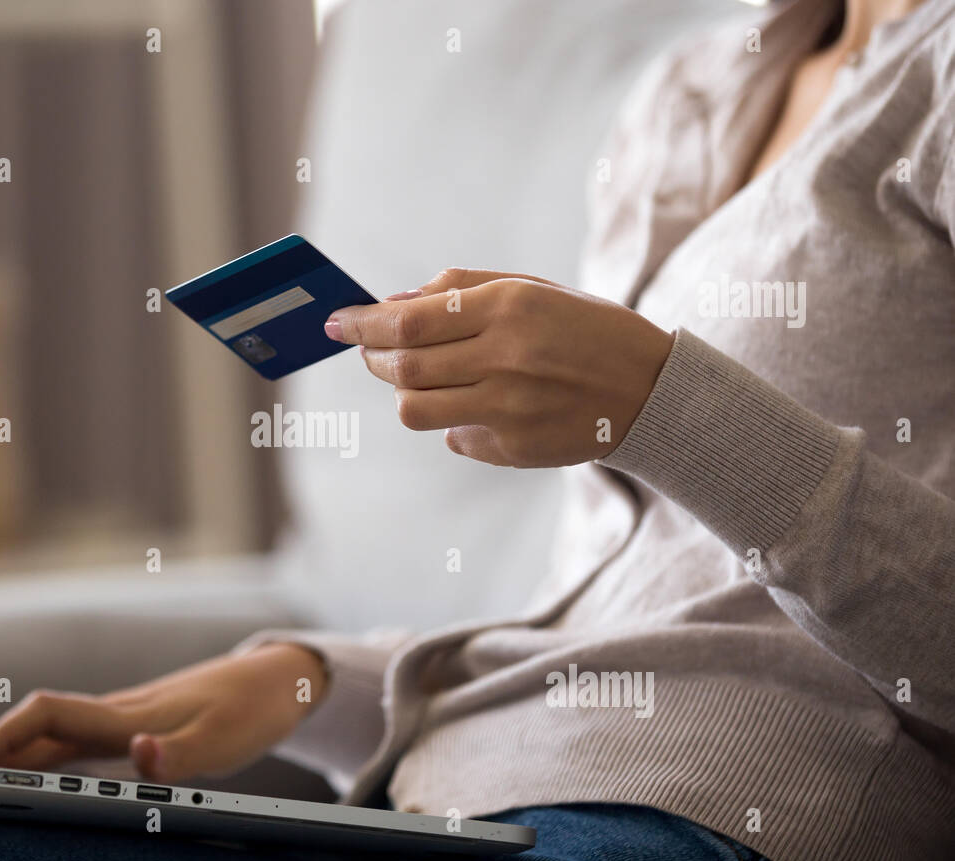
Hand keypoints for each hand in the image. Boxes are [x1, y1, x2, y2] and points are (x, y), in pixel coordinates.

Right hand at [0, 643, 327, 783]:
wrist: (279, 678)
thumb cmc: (252, 708)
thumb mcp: (224, 741)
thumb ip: (178, 755)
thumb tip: (137, 756)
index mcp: (129, 715)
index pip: (49, 715)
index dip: (5, 735)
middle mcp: (120, 713)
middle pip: (40, 726)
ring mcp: (127, 717)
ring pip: (56, 733)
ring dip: (15, 754)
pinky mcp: (139, 725)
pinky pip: (78, 741)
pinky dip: (46, 756)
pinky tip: (38, 774)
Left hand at [324, 268, 673, 467]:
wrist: (649, 390)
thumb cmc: (582, 328)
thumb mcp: (530, 288)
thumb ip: (458, 288)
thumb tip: (390, 303)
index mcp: (509, 307)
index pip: (408, 320)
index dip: (362, 322)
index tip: (335, 322)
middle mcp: (506, 358)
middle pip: (404, 367)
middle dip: (373, 357)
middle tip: (370, 350)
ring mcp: (510, 409)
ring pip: (415, 409)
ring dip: (402, 392)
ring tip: (418, 377)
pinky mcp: (514, 447)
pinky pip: (452, 437)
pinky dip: (447, 419)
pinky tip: (472, 404)